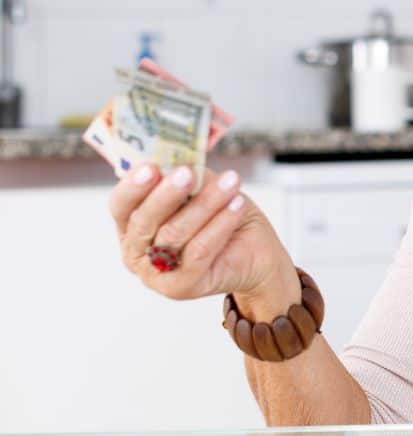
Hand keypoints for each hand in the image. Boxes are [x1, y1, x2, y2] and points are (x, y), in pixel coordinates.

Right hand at [109, 163, 296, 308]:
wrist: (254, 252)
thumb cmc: (222, 216)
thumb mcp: (203, 189)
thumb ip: (187, 178)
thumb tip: (179, 163)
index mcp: (131, 224)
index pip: (121, 205)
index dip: (133, 186)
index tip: (151, 166)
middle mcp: (136, 251)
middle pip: (143, 221)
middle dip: (167, 194)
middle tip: (187, 172)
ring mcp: (155, 274)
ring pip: (174, 234)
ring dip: (205, 203)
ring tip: (230, 182)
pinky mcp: (180, 287)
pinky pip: (199, 251)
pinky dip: (220, 224)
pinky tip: (236, 205)